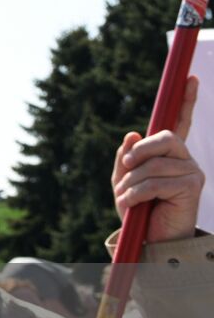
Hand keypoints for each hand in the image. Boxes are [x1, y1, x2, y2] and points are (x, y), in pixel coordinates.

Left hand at [111, 76, 204, 242]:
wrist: (150, 239)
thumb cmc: (138, 209)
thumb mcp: (124, 180)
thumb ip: (126, 158)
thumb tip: (132, 133)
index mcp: (169, 153)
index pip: (179, 122)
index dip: (186, 100)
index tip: (191, 78)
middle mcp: (185, 158)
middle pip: (164, 138)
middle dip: (139, 153)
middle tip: (127, 168)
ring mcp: (192, 172)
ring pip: (153, 165)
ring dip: (132, 183)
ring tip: (128, 199)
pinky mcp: (192, 188)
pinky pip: (155, 182)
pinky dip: (136, 194)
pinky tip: (134, 205)